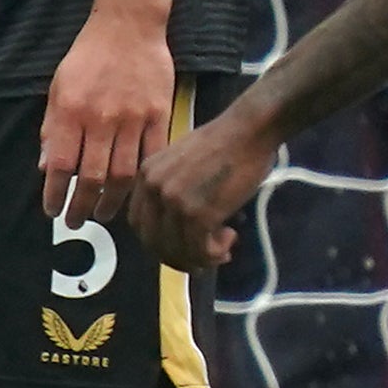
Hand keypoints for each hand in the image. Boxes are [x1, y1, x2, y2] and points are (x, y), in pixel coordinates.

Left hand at [38, 10, 179, 227]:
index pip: (59, 164)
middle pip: (91, 177)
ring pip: (122, 174)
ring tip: (103, 214)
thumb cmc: (88, 56)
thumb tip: (44, 166)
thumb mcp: (58, 86)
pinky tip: (133, 192)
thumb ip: (51, 127)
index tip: (52, 210)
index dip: (54, 194)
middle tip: (77, 221)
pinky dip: (142, 180)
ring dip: (111, 201)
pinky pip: (151, 156)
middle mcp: (100, 118)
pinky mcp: (158, 115)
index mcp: (70, 111)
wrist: (128, 27)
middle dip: (81, 207)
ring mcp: (132, 118)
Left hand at [132, 103, 276, 274]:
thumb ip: (171, 190)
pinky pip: (199, 250)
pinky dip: (214, 253)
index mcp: (145, 175)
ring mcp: (173, 202)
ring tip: (224, 247)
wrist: (249, 130)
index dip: (158, 242)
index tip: (181, 245)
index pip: (138, 224)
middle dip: (178, 257)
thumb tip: (176, 228)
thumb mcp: (181, 162)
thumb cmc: (224, 143)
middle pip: (153, 243)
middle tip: (203, 258)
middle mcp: (152, 189)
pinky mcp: (197, 213)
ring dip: (201, 258)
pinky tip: (231, 237)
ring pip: (177, 251)